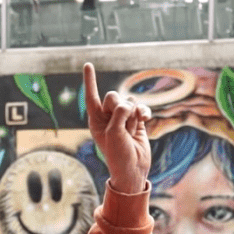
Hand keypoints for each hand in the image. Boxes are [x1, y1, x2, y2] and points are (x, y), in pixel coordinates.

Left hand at [84, 63, 150, 193]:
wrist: (133, 168)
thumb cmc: (118, 154)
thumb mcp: (113, 133)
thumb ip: (118, 113)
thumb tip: (129, 104)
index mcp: (95, 120)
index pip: (92, 96)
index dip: (90, 80)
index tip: (88, 64)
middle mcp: (108, 117)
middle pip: (113, 96)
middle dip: (119, 107)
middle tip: (122, 125)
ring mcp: (123, 118)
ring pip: (129, 101)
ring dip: (132, 116)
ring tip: (130, 131)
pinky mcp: (136, 121)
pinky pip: (141, 108)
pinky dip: (144, 113)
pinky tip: (145, 120)